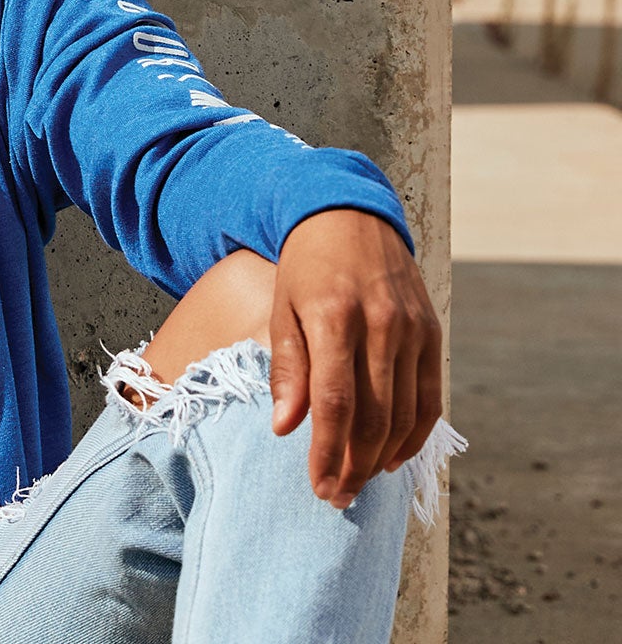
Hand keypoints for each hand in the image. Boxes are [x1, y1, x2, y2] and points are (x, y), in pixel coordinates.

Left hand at [268, 209, 442, 508]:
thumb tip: (285, 427)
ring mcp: (413, 329)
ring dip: (383, 458)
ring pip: (405, 413)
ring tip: (358, 484)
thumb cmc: (305, 269)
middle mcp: (380, 324)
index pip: (335, 402)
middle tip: (337, 497)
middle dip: (355, 465)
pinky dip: (415, 434)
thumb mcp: (282, 309)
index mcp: (334, 317)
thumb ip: (288, 368)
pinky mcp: (433, 332)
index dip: (328, 451)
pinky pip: (430, 397)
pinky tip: (393, 458)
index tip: (318, 486)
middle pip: (374, 415)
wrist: (349, 218)